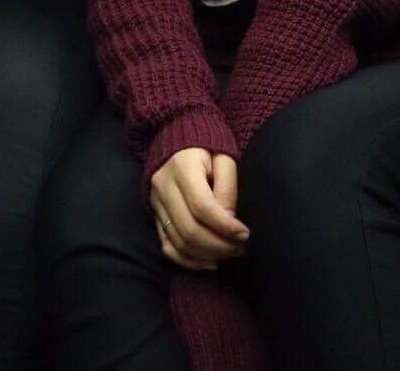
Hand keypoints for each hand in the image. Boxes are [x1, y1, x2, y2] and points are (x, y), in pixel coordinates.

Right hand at [150, 148, 247, 270]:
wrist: (177, 136)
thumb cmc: (207, 146)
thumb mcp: (224, 157)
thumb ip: (227, 187)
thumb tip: (230, 220)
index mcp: (181, 167)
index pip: (202, 207)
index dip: (225, 225)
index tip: (245, 234)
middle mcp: (163, 187)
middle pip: (189, 229)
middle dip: (219, 245)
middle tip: (241, 248)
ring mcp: (156, 203)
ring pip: (178, 242)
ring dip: (207, 255)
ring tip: (231, 254)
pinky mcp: (154, 215)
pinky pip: (168, 246)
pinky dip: (188, 260)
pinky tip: (210, 262)